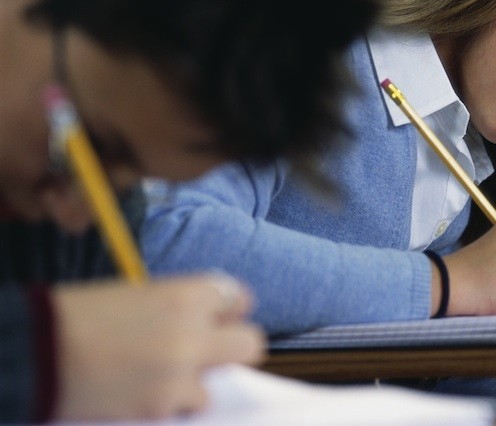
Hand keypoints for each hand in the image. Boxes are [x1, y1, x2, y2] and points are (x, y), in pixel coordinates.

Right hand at [52, 273, 264, 420]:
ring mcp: (181, 373)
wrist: (38, 351)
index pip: (240, 298)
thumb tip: (207, 321)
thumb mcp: (138, 295)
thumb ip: (180, 307)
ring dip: (197, 381)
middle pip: (251, 342)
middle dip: (232, 346)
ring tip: (164, 376)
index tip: (216, 316)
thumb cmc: (81, 315)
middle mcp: (193, 332)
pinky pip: (187, 407)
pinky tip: (144, 394)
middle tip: (208, 350)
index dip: (228, 309)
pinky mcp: (162, 407)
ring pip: (220, 382)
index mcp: (186, 294)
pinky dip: (172, 405)